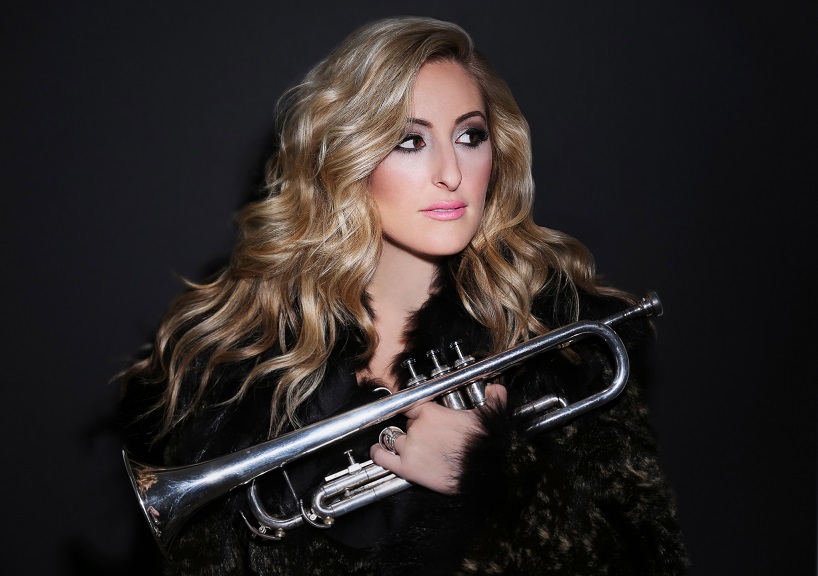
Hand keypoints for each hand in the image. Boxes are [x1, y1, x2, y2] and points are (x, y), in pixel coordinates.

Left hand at [370, 383, 506, 493]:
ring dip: (396, 441)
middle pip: (406, 424)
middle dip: (414, 430)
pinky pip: (383, 457)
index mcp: (431, 412)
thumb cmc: (483, 446)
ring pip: (393, 439)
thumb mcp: (489, 417)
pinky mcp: (406, 467)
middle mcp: (416, 427)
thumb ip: (493, 399)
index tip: (415, 414)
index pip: (411, 405)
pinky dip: (378, 454)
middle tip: (426, 438)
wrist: (480, 472)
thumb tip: (497, 389)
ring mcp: (409, 447)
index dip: (414, 411)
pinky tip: (379, 451)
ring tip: (398, 444)